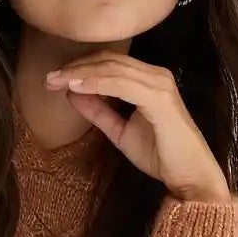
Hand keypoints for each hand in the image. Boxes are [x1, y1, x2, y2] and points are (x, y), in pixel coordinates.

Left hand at [44, 50, 230, 201]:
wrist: (189, 175)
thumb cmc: (160, 155)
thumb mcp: (120, 132)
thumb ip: (99, 112)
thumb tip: (72, 94)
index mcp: (148, 80)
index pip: (110, 64)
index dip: (80, 67)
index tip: (53, 79)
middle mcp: (156, 75)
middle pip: (109, 61)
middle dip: (76, 67)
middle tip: (49, 78)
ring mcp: (159, 84)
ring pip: (113, 69)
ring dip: (81, 73)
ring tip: (57, 80)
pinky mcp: (159, 98)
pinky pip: (122, 84)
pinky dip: (97, 83)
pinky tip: (77, 86)